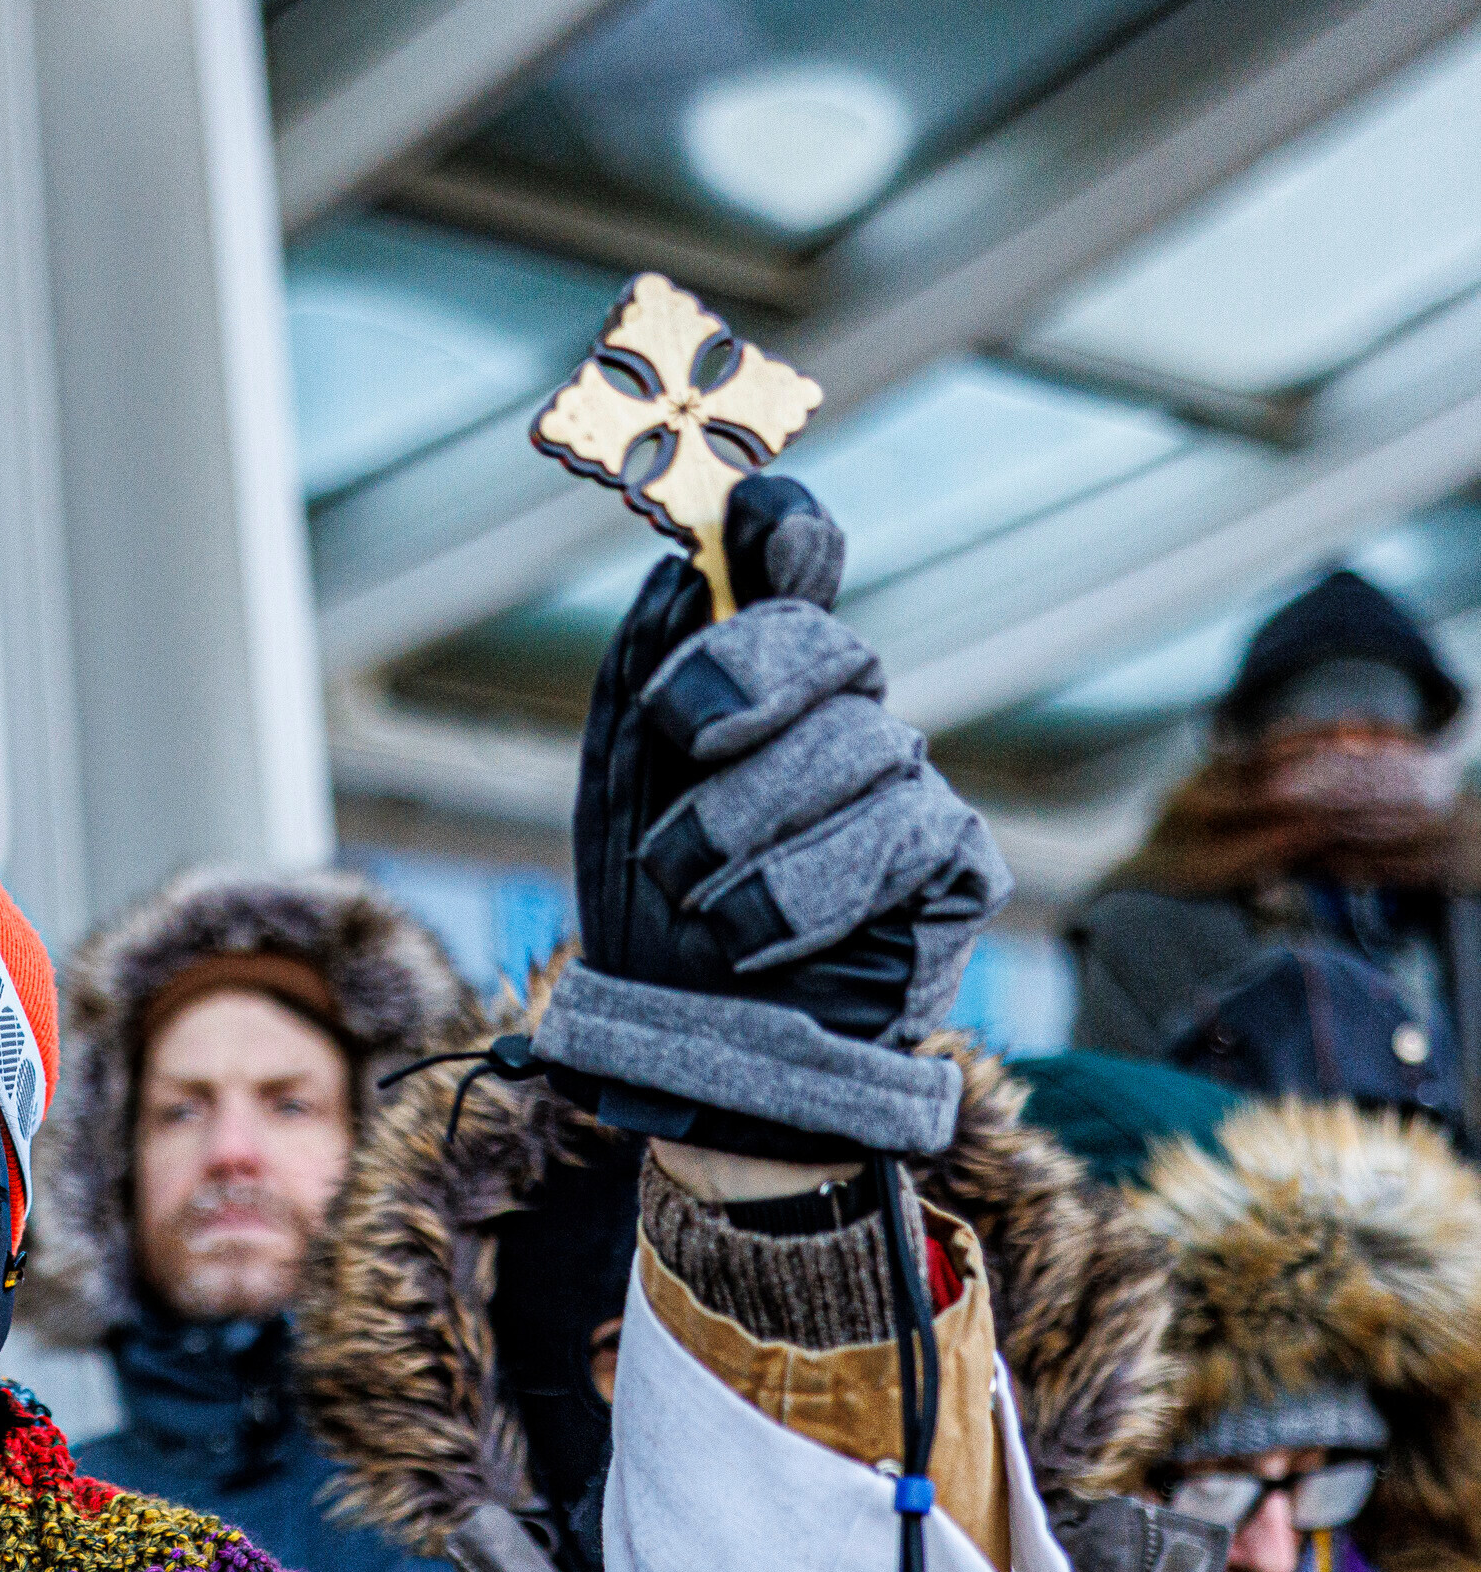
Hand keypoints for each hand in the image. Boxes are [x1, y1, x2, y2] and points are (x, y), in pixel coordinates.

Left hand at [527, 476, 1007, 1161]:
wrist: (698, 1057)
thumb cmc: (653, 921)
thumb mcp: (618, 793)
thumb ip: (644, 675)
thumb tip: (678, 564)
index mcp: (759, 686)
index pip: (796, 567)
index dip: (784, 524)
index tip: (751, 515)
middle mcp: (844, 719)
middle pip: (825, 641)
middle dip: (739, 681)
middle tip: (686, 741)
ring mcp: (906, 786)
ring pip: (855, 743)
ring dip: (745, 826)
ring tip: (694, 893)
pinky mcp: (953, 865)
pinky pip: (897, 834)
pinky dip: (801, 890)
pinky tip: (756, 935)